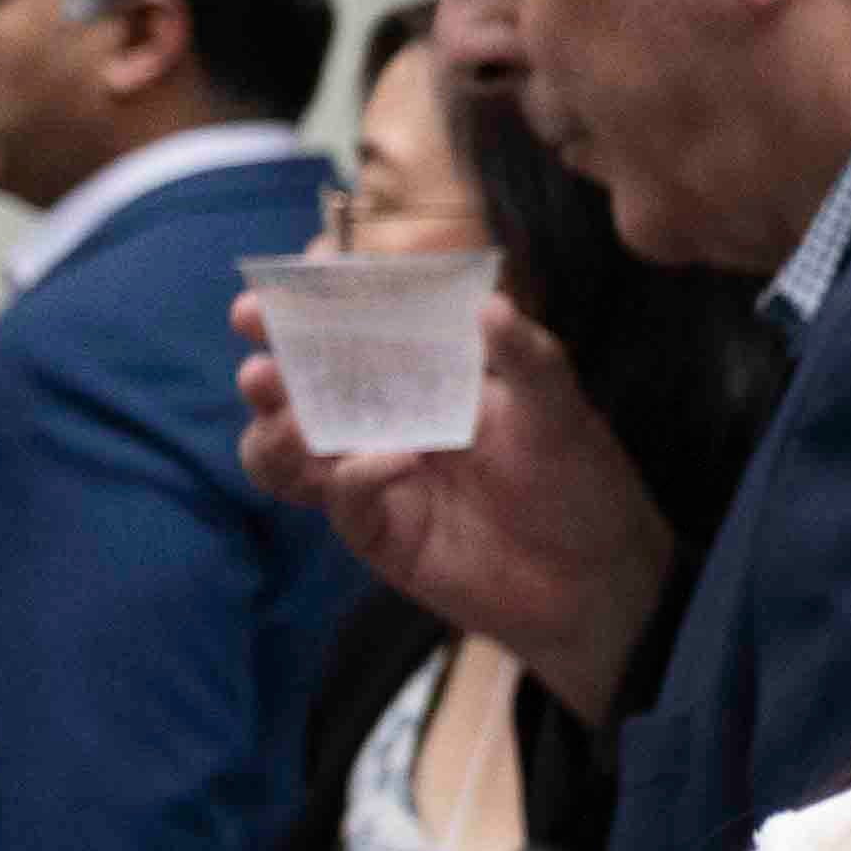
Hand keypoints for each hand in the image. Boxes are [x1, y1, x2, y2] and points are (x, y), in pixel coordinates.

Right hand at [251, 281, 678, 679]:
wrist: (596, 579)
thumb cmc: (578, 482)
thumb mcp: (560, 412)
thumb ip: (527, 359)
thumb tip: (491, 304)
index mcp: (421, 371)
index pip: (355, 324)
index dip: (318, 297)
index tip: (298, 271)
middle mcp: (383, 417)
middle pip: (302, 381)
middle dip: (271, 352)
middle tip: (254, 328)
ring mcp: (371, 473)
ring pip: (288, 446)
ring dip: (275, 422)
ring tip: (277, 399)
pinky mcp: (375, 529)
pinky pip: (340, 497)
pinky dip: (356, 475)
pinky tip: (395, 462)